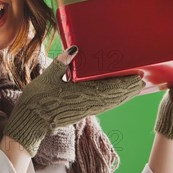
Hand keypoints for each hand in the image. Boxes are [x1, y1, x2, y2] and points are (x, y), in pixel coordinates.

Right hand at [3, 46, 144, 155]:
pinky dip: (113, 101)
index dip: (124, 83)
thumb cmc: (36, 100)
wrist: (30, 123)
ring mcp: (85, 111)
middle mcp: (86, 105)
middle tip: (142, 81)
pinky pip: (102, 107)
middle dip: (128, 89)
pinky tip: (117, 98)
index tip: (137, 77)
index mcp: (80, 95)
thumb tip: (75, 49)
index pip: (108, 88)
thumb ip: (61, 63)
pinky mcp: (81, 114)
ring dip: (123, 96)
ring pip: (110, 103)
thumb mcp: (46, 77)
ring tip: (135, 89)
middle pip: (113, 97)